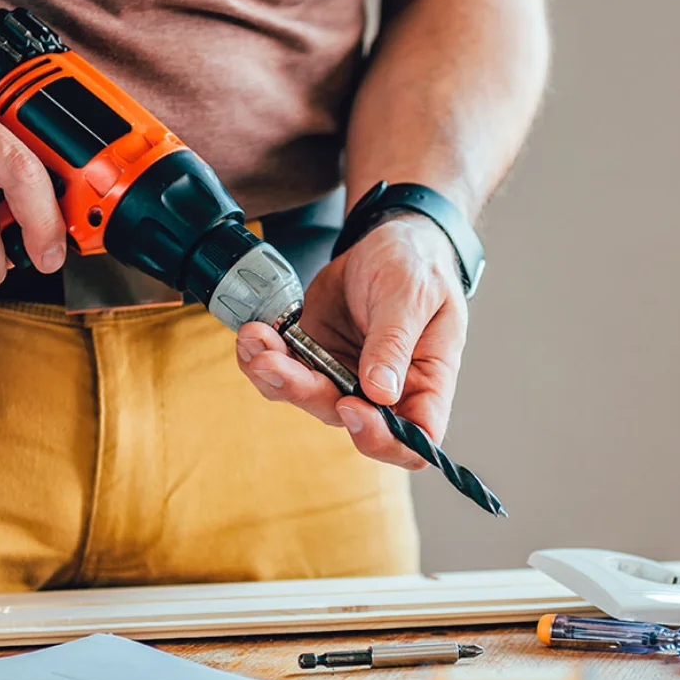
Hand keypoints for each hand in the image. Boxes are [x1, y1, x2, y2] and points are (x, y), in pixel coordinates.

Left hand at [235, 214, 467, 467]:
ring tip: (255, 340)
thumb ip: (395, 342)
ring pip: (306, 397)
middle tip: (274, 361)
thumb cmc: (419, 267)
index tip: (349, 405)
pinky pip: (284, 370)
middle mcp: (385, 391)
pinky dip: (262, 355)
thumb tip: (379, 393)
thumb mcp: (414, 295)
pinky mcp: (316, 356)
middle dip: (304, 393)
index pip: (415, 438)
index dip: (381, 438)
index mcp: (426, 383)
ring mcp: (346, 375)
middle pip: (345, 420)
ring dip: (275, 375)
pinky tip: (253, 334)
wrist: (387, 241)